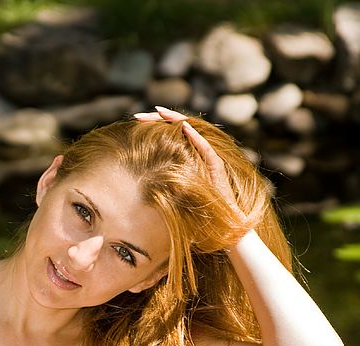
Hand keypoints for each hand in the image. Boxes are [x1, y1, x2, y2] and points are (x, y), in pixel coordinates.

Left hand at [134, 106, 254, 229]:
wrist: (223, 220)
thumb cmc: (198, 208)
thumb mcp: (174, 191)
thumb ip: (162, 179)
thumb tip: (139, 176)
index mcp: (187, 153)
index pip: (170, 132)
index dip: (154, 124)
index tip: (136, 119)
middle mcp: (198, 150)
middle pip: (178, 126)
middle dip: (157, 118)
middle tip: (138, 115)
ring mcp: (208, 156)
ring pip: (192, 131)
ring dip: (175, 120)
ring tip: (159, 112)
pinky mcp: (217, 165)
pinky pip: (206, 149)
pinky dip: (196, 137)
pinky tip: (184, 128)